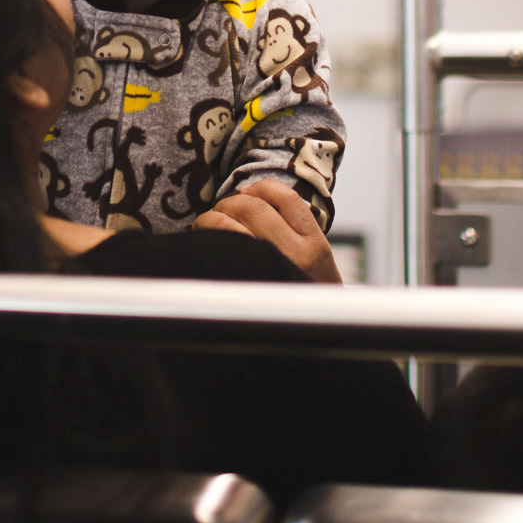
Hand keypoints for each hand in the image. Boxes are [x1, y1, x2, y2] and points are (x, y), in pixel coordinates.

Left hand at [194, 179, 341, 283]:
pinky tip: (205, 241)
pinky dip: (205, 237)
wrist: (311, 333)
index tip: (246, 192)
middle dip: (230, 203)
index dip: (261, 188)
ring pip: (226, 225)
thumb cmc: (306, 293)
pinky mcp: (240, 288)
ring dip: (211, 218)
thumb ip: (294, 230)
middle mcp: (293, 256)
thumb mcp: (317, 260)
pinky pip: (216, 250)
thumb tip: (248, 195)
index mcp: (314, 245)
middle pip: (252, 208)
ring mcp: (266, 271)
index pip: (286, 198)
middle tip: (223, 211)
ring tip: (209, 223)